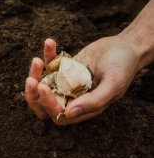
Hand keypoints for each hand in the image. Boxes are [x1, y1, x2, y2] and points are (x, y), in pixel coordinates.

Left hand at [25, 37, 139, 124]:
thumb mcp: (113, 84)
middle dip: (33, 95)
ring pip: (41, 85)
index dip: (47, 105)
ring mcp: (64, 84)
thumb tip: (69, 113)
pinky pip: (48, 65)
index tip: (43, 87)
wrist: (125, 47)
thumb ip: (94, 101)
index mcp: (82, 108)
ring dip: (35, 74)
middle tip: (31, 80)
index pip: (58, 115)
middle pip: (43, 105)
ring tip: (37, 60)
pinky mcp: (62, 69)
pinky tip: (50, 42)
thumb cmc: (123, 67)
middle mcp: (70, 99)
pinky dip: (47, 55)